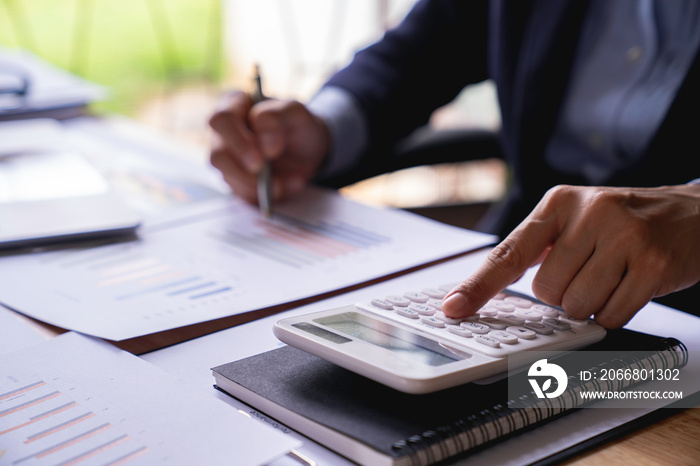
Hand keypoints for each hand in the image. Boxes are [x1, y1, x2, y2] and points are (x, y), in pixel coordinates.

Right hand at [209, 91, 329, 202]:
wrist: (308, 148)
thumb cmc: (297, 124)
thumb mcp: (295, 112)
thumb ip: (276, 118)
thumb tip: (264, 144)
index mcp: (233, 105)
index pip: (222, 120)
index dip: (239, 141)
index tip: (263, 156)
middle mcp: (223, 133)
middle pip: (218, 154)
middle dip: (243, 170)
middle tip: (265, 175)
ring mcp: (227, 159)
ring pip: (227, 177)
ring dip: (255, 185)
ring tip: (282, 183)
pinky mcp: (236, 180)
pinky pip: (243, 193)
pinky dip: (264, 194)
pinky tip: (286, 186)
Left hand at [442, 184, 699, 327]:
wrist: (695, 214)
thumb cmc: (627, 220)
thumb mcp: (579, 216)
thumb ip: (540, 246)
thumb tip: (492, 287)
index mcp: (560, 202)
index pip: (509, 251)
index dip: (479, 285)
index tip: (454, 308)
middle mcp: (591, 213)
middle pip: (545, 291)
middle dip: (563, 294)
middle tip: (589, 270)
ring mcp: (625, 237)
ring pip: (576, 307)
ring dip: (590, 304)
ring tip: (612, 275)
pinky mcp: (653, 265)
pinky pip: (611, 316)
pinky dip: (615, 312)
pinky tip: (630, 285)